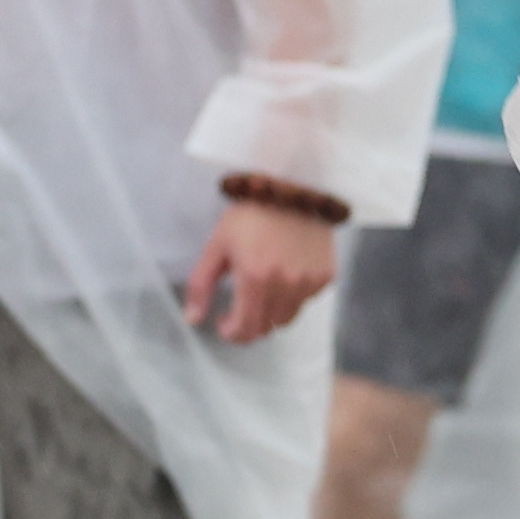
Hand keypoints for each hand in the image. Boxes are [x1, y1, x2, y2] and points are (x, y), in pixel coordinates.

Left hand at [183, 191, 337, 342]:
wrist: (292, 186)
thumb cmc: (250, 214)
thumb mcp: (218, 244)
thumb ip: (201, 284)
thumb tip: (193, 319)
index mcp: (255, 278)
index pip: (246, 329)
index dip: (232, 332)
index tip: (225, 320)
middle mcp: (285, 285)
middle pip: (266, 328)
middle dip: (250, 323)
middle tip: (241, 305)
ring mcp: (309, 281)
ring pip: (287, 318)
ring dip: (271, 312)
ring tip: (264, 288)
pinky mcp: (326, 275)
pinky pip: (306, 300)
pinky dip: (293, 295)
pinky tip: (285, 271)